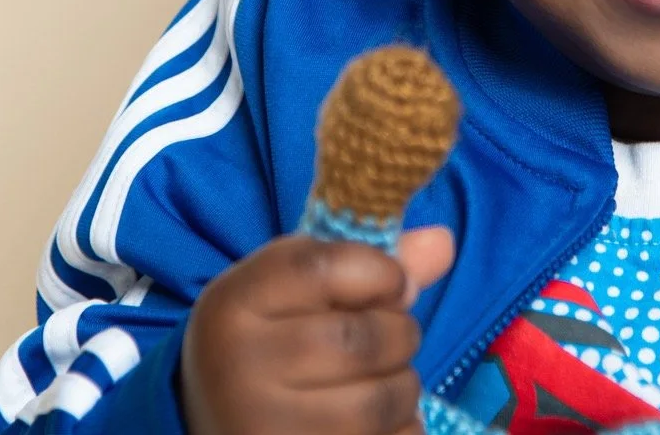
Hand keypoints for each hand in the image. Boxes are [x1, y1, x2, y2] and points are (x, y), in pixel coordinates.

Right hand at [180, 225, 454, 434]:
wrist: (217, 423)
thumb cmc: (268, 344)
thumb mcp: (293, 292)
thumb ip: (366, 264)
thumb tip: (442, 243)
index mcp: (232, 305)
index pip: (323, 268)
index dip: (380, 271)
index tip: (392, 283)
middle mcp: (238, 369)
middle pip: (363, 337)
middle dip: (399, 332)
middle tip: (388, 336)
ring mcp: (267, 428)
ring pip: (384, 398)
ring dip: (404, 385)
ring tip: (380, 381)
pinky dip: (402, 427)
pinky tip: (372, 423)